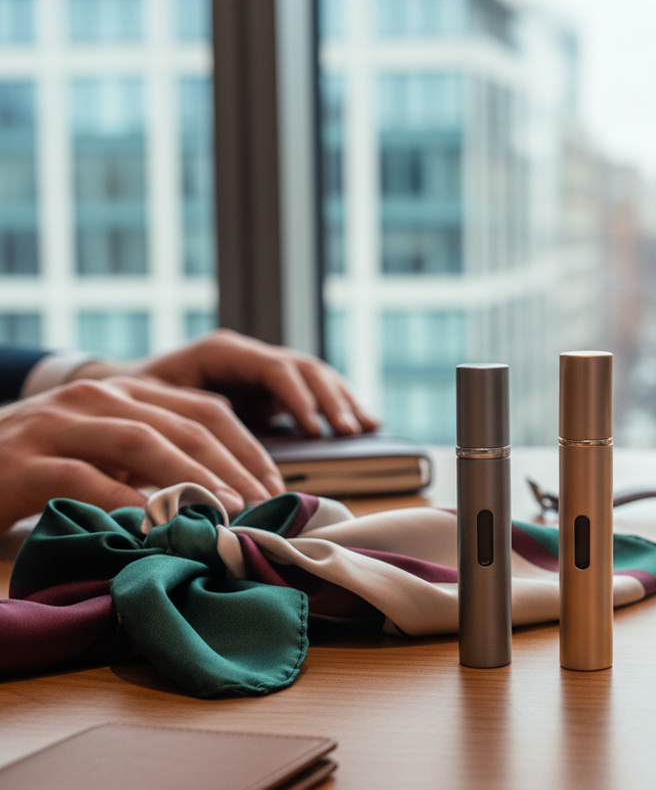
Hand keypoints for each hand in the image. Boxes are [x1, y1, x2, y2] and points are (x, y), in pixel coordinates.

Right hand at [0, 377, 285, 531]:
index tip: (276, 487)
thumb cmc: (37, 467)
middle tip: (263, 505)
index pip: (205, 411)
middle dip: (233, 466)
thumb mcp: (104, 453)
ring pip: (142, 442)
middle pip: (185, 425)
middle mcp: (97, 398)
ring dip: (192, 479)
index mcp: (125, 392)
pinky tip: (155, 528)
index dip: (247, 448)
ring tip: (225, 511)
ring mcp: (58, 423)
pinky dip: (127, 503)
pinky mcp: (24, 461)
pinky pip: (86, 479)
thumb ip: (155, 460)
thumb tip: (226, 495)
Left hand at [79, 329, 379, 436]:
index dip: (297, 398)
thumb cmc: (127, 406)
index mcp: (219, 352)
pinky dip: (338, 406)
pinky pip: (313, 391)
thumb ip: (177, 435)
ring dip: (342, 402)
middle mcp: (246, 355)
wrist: (117, 393)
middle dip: (329, 400)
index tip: (313, 428)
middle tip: (350, 432)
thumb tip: (207, 473)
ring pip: (314, 377)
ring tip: (366, 429)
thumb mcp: (146, 415)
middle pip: (302, 368)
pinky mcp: (268, 389)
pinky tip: (364, 426)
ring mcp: (260, 369)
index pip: (272, 367)